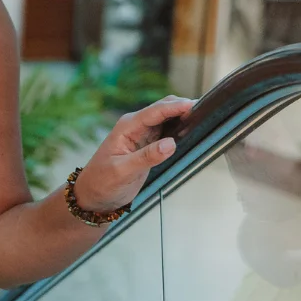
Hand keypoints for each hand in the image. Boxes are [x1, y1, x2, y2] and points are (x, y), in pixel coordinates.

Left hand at [73, 96, 194, 215]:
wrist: (94, 194)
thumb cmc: (101, 182)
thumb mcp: (123, 171)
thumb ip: (146, 157)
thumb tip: (170, 144)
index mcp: (127, 127)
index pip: (155, 111)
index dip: (175, 107)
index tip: (194, 105)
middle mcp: (135, 126)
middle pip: (164, 108)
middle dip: (183, 107)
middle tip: (206, 111)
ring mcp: (143, 134)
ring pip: (168, 118)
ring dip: (183, 116)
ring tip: (204, 117)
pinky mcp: (149, 144)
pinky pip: (167, 130)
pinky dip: (180, 128)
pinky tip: (192, 130)